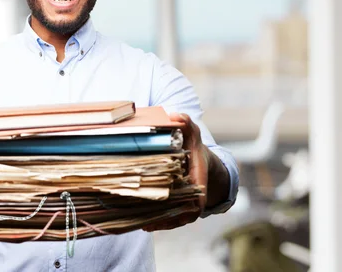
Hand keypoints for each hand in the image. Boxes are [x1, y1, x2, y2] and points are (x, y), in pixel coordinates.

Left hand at [143, 113, 206, 231]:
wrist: (200, 159)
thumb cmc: (194, 144)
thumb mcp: (191, 131)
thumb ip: (185, 122)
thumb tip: (175, 116)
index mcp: (200, 180)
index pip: (198, 199)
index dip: (189, 210)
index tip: (175, 214)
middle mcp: (195, 196)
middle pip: (182, 214)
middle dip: (166, 219)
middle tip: (146, 221)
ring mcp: (187, 203)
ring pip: (174, 218)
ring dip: (159, 223)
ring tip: (141, 224)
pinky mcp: (178, 206)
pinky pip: (170, 218)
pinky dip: (157, 222)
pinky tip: (142, 224)